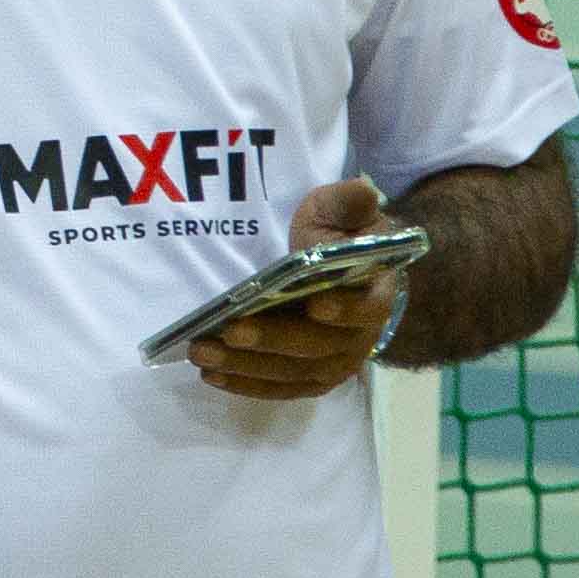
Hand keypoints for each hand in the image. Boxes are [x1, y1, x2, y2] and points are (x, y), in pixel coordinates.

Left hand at [183, 176, 408, 402]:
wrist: (335, 271)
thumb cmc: (336, 238)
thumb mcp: (339, 211)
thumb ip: (348, 202)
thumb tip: (363, 189)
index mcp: (375, 295)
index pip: (367, 309)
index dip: (345, 310)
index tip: (315, 304)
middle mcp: (359, 338)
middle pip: (318, 346)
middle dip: (272, 339)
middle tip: (229, 329)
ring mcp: (334, 363)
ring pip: (292, 372)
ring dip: (247, 366)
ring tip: (203, 352)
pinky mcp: (308, 379)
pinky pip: (279, 388)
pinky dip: (246, 384)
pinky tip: (212, 375)